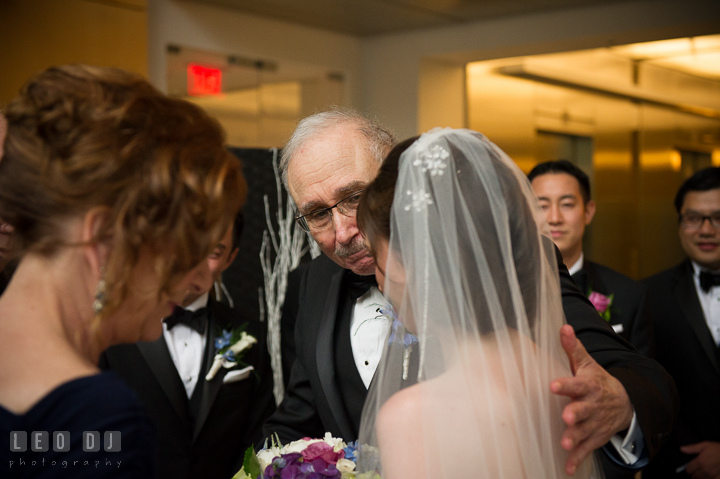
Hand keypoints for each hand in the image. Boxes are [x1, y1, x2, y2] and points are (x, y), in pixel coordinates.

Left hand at [550, 325, 633, 474]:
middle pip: (584, 410)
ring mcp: (595, 423)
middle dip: (576, 414)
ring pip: (585, 431)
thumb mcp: (588, 363)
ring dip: (575, 437)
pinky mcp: (596, 437)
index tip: (553, 385)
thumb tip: (563, 327)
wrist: (625, 403)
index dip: (566, 385)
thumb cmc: (598, 381)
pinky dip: (577, 459)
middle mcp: (593, 405)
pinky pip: (587, 449)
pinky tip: (567, 468)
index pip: (577, 384)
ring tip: (565, 443)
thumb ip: (573, 348)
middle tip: (566, 416)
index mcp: (589, 386)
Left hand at [681, 441, 719, 477]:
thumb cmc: (718, 448)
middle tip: (696, 469)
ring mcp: (713, 475)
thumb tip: (681, 449)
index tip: (690, 466)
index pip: (689, 470)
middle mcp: (705, 470)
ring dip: (700, 477)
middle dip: (694, 473)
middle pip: (694, 477)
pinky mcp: (718, 478)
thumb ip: (692, 448)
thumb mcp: (705, 445)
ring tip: (702, 472)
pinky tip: (709, 475)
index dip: (688, 468)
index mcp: (700, 462)